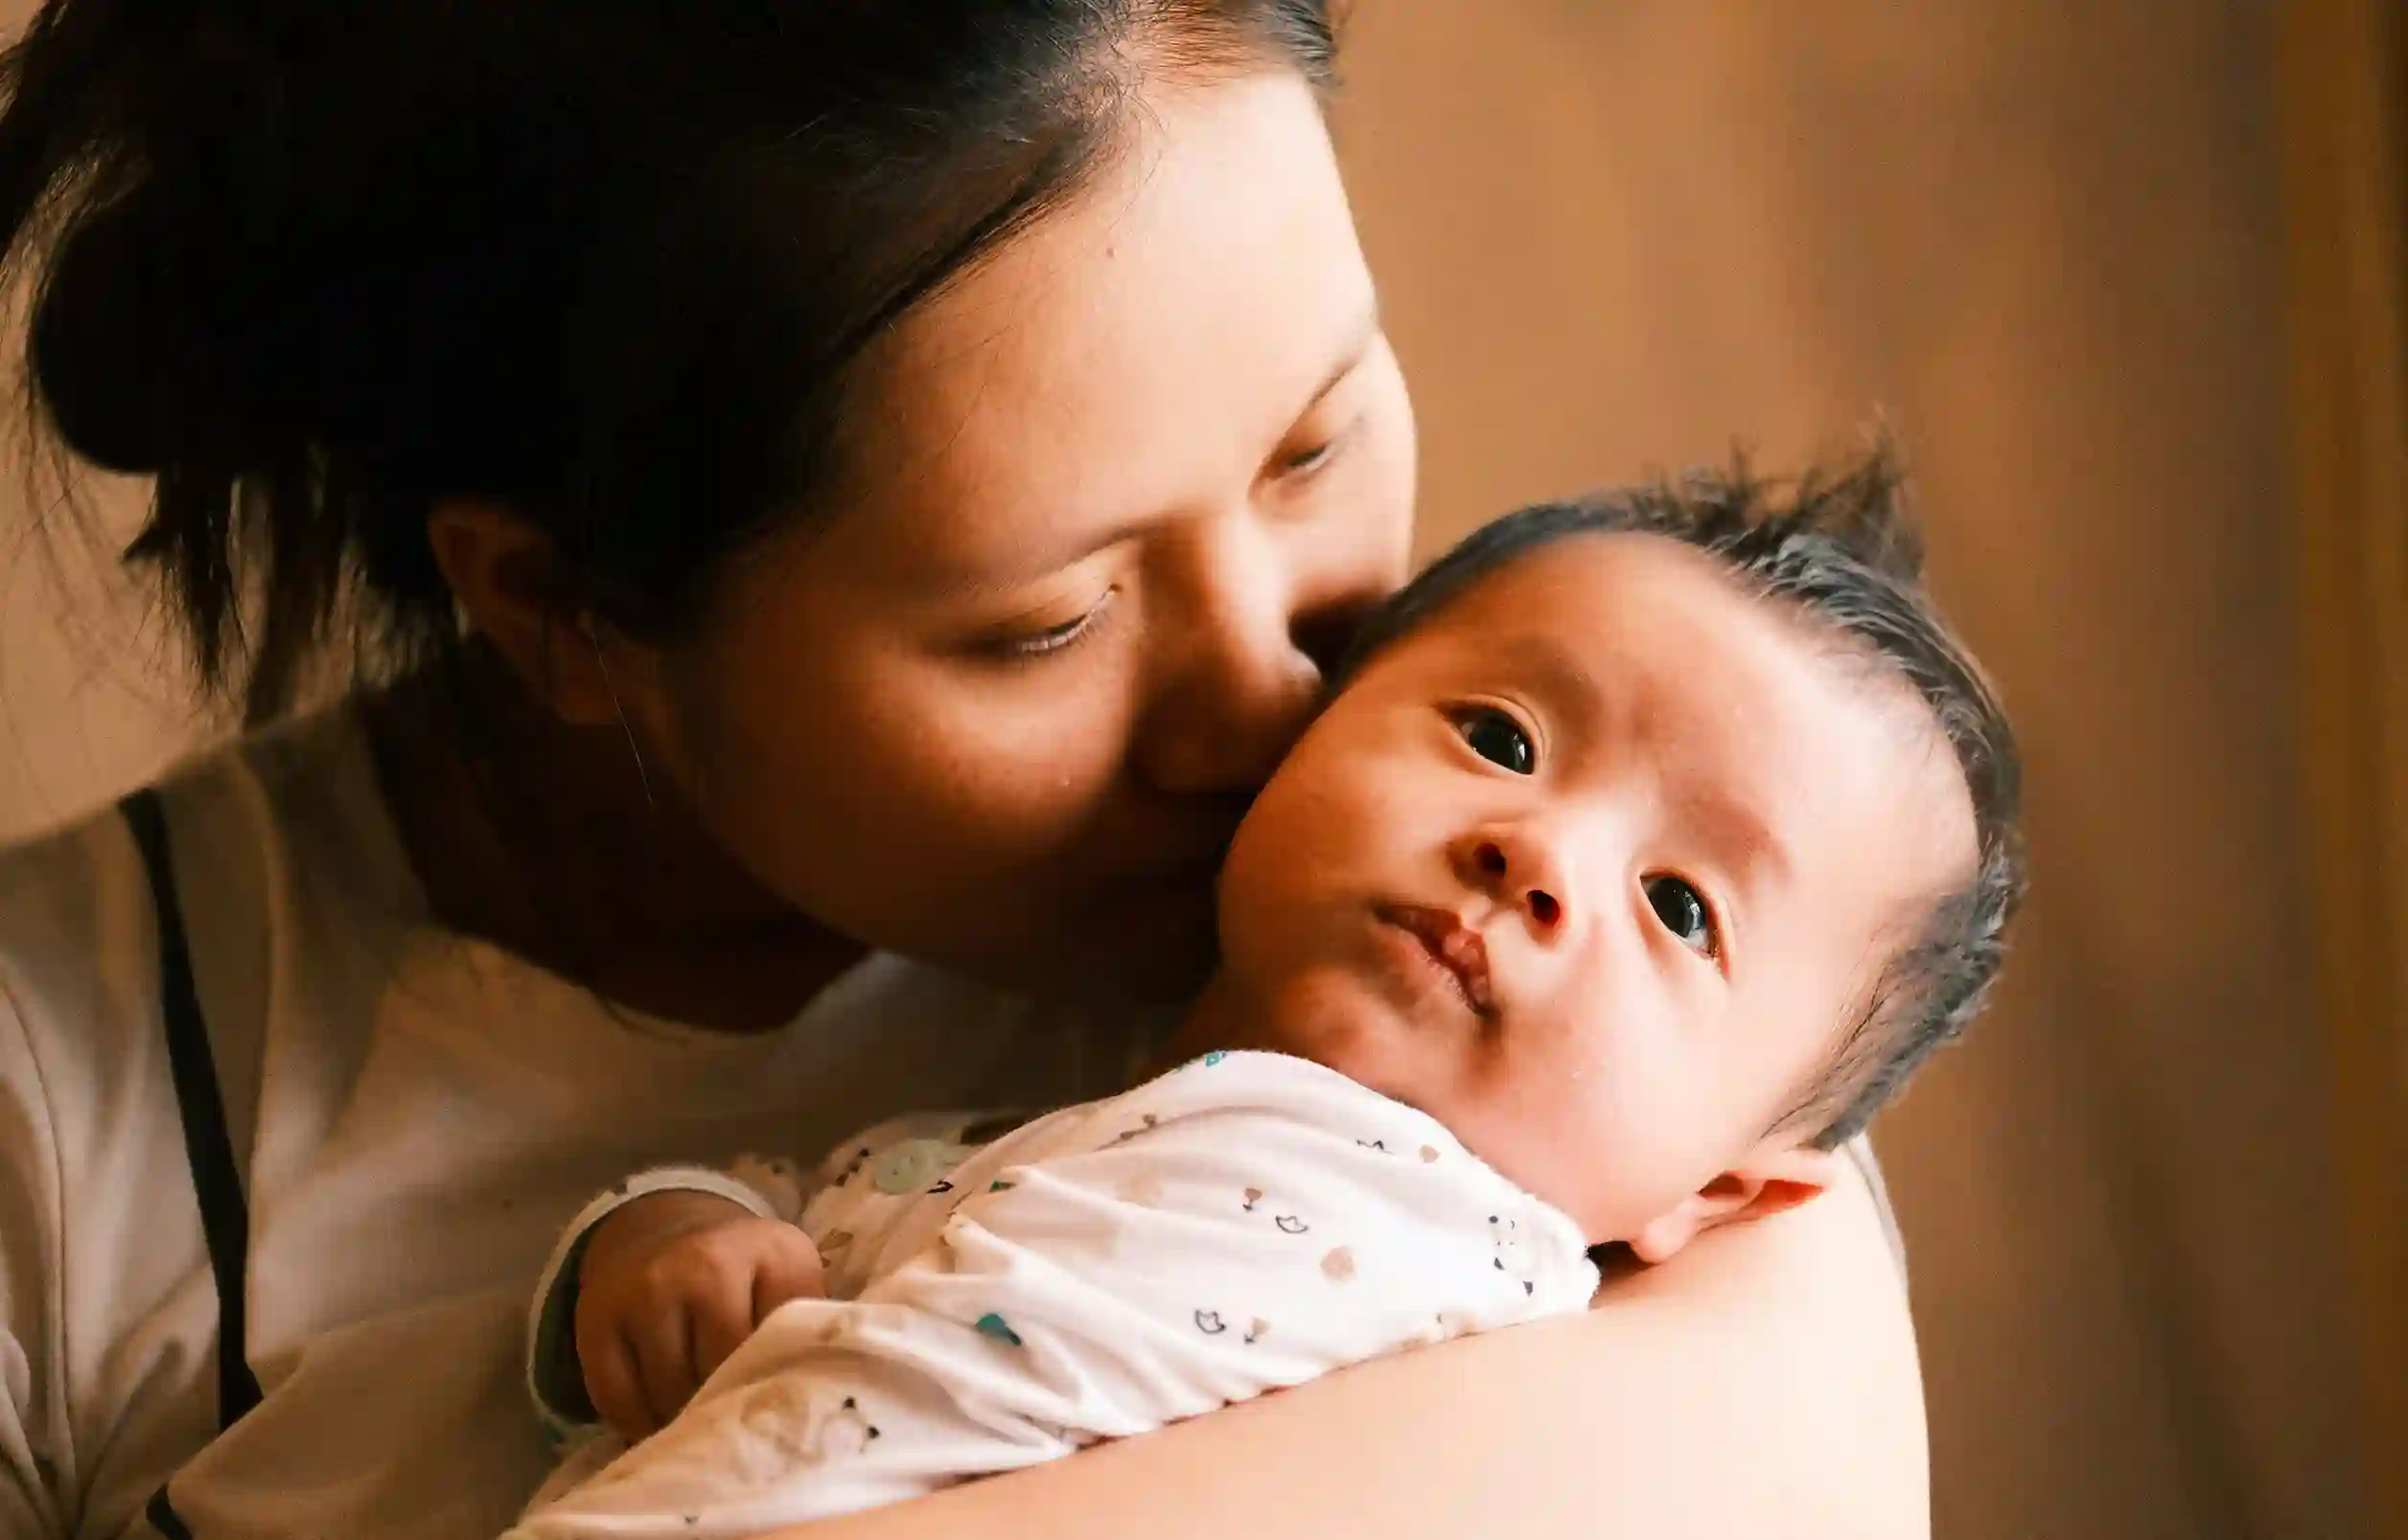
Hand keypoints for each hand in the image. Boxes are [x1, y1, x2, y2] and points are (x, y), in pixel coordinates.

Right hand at [574, 1189, 827, 1438]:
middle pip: (720, 1373)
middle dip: (725, 1407)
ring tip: (697, 1423)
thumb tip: (813, 1396)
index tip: (775, 1406)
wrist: (661, 1226)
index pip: (780, 1345)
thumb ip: (806, 1326)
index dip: (775, 1385)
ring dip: (681, 1421)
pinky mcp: (596, 1317)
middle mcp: (704, 1263)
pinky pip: (617, 1398)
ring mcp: (646, 1289)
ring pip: (668, 1393)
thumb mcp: (790, 1278)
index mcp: (772, 1252)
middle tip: (732, 1424)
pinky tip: (657, 1418)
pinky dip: (637, 1422)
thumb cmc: (744, 1270)